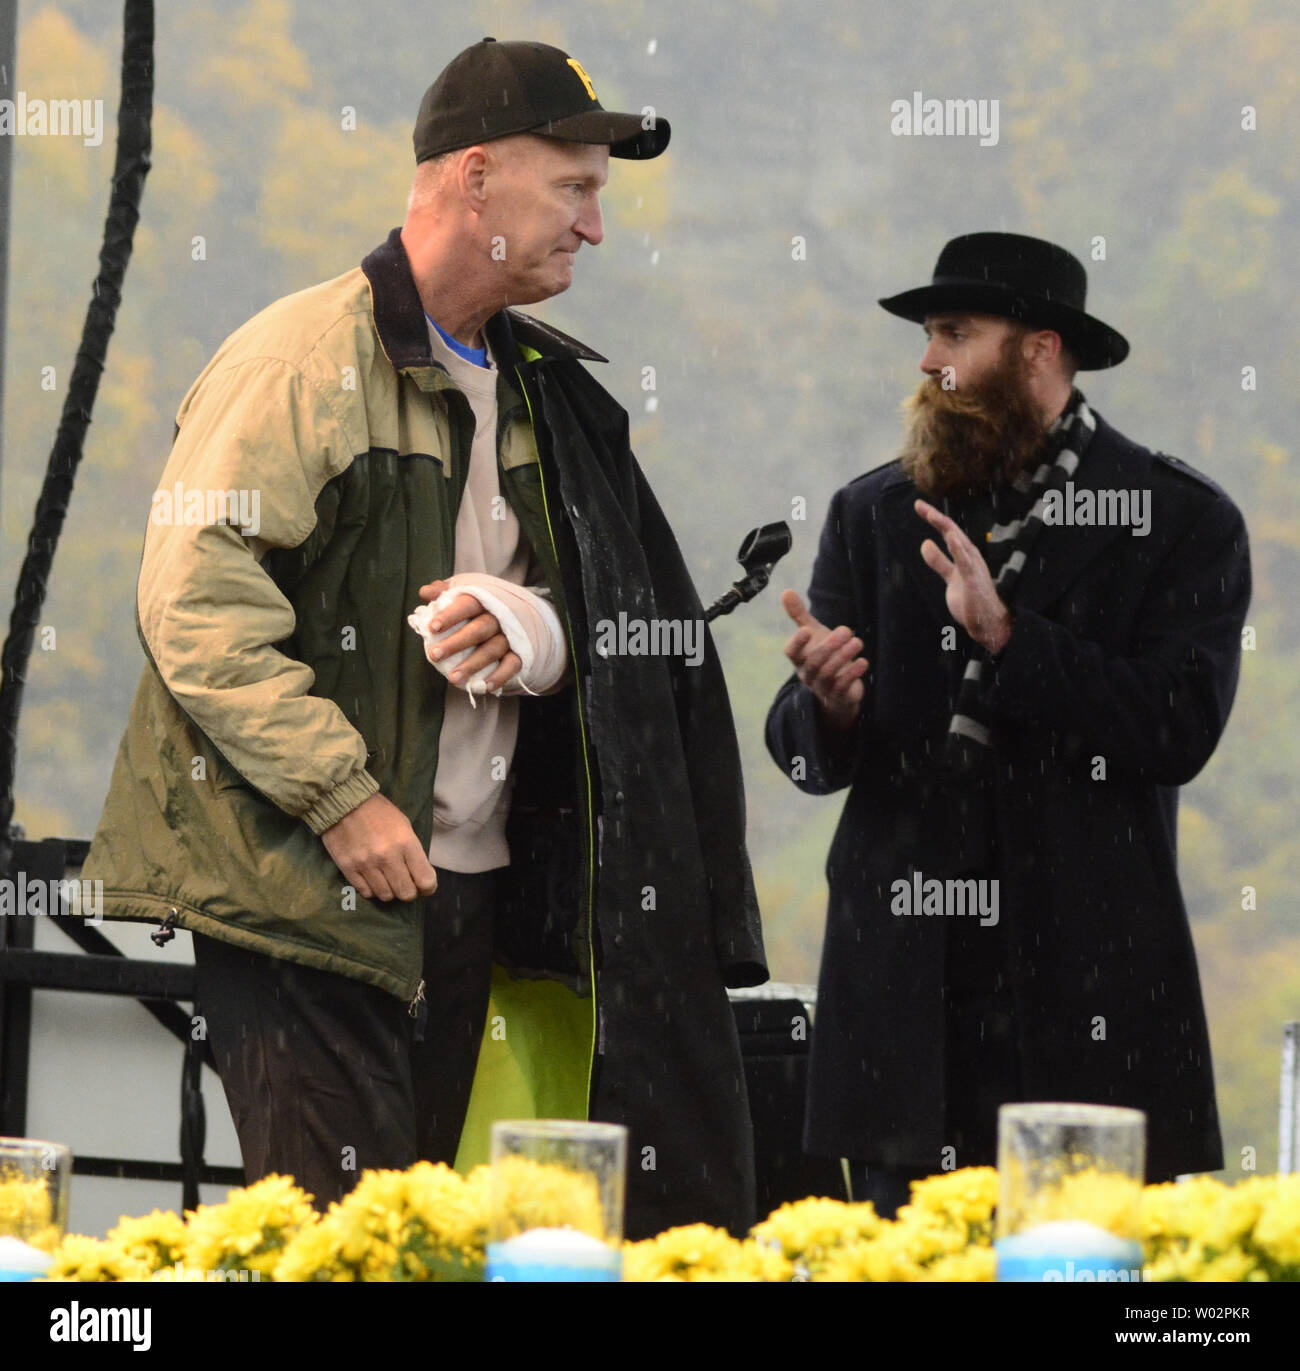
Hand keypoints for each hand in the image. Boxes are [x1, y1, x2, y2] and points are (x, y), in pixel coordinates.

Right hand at [321, 792, 438, 902]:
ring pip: (386, 896)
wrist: (344, 801)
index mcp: (406, 843)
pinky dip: (372, 890)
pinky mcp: (348, 868)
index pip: (425, 880)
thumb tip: (419, 875)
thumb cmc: (379, 811)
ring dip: (390, 891)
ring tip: (387, 880)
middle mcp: (387, 857)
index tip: (425, 886)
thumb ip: (413, 851)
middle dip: (409, 891)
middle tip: (405, 883)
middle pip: (406, 893)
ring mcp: (366, 864)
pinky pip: (366, 892)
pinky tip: (373, 880)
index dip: (428, 887)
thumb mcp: (404, 825)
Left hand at [417, 579, 521, 691]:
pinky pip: (512, 665)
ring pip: (492, 650)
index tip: (432, 628)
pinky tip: (485, 687)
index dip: (450, 615)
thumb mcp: (465, 594)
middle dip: (456, 643)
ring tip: (453, 679)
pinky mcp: (520, 653)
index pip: (467, 604)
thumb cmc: (481, 607)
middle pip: (479, 629)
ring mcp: (510, 635)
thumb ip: (444, 593)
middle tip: (434, 655)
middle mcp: (499, 617)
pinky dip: (500, 676)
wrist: (519, 615)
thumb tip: (425, 592)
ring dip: (473, 665)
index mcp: (484, 599)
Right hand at [780, 589, 867, 729]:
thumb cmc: (823, 655)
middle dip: (829, 646)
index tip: (806, 630)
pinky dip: (852, 674)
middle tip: (846, 630)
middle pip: (813, 662)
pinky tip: (863, 661)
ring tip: (857, 642)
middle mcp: (807, 674)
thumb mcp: (813, 634)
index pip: (791, 652)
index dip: (797, 643)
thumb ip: (799, 615)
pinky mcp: (838, 697)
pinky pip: (842, 688)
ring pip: (828, 674)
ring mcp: (822, 687)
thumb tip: (786, 591)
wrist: (838, 689)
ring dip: (843, 657)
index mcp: (799, 659)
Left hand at [914, 500, 1013, 653]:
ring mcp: (972, 567)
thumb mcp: (950, 576)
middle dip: (936, 518)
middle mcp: (969, 557)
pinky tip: (951, 537)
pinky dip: (958, 549)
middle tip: (919, 505)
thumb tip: (925, 543)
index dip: (934, 518)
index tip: (919, 506)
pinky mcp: (973, 581)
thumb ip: (938, 561)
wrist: (988, 622)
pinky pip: (965, 563)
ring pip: (958, 543)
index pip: (947, 532)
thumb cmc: (971, 598)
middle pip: (952, 532)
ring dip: (946, 529)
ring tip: (933, 515)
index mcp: (964, 555)